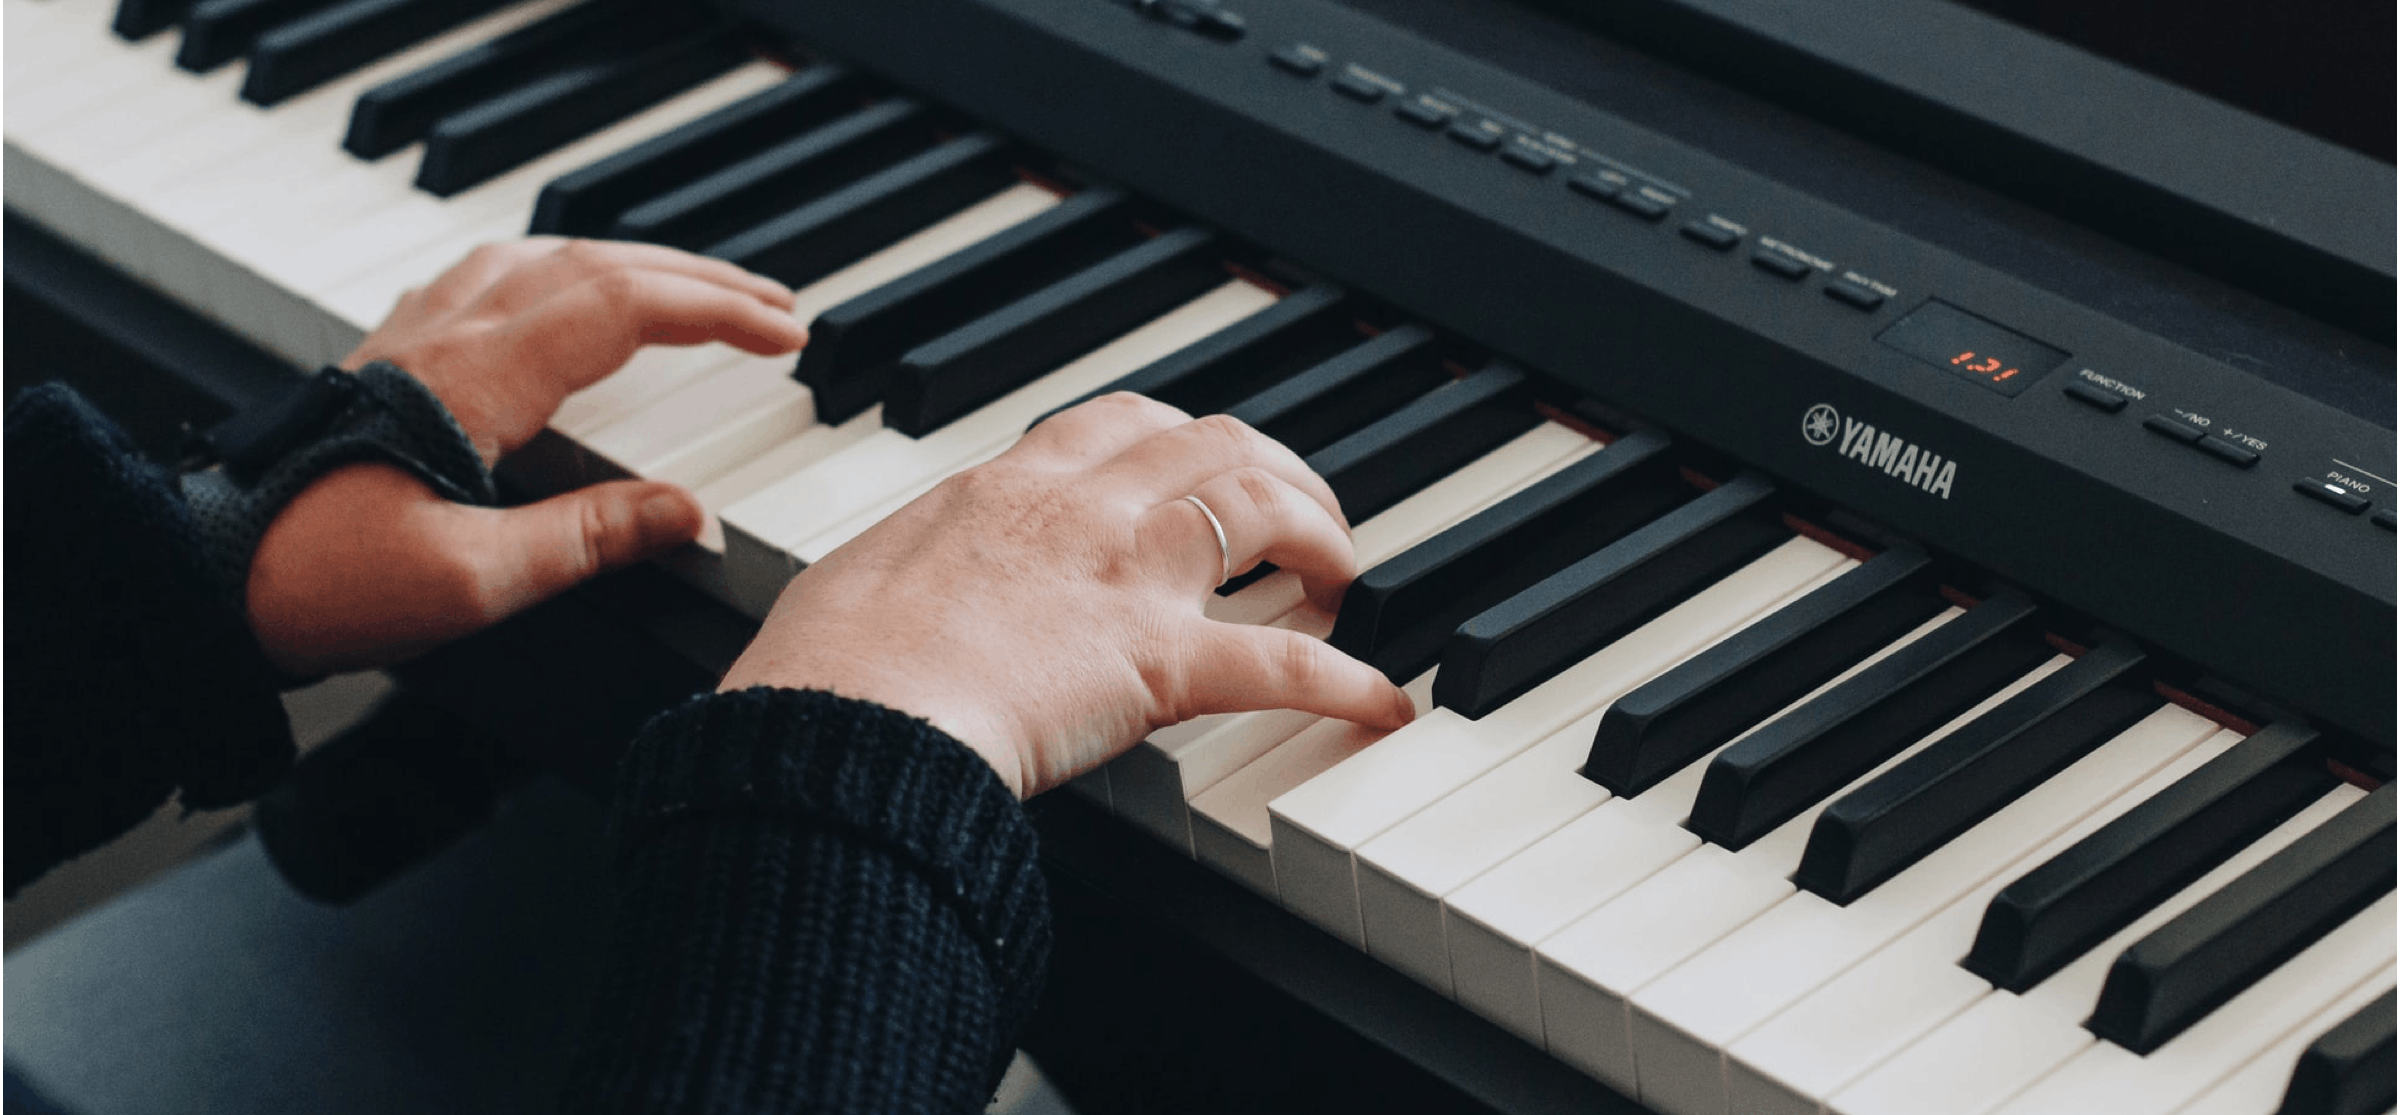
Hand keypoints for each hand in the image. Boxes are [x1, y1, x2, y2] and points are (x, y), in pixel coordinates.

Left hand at [246, 240, 811, 675]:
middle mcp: (446, 336)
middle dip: (700, 281)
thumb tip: (688, 516)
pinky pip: (489, 273)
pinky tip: (564, 287)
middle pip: (596, 265)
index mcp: (476, 379)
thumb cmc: (322, 581)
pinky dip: (558, 266)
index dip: (716, 315)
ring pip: (543, 256)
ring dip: (634, 262)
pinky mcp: (391, 356)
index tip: (782, 337)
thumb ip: (588, 540)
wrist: (202, 575)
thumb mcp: (475, 582)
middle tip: (774, 309)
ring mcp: (414, 337)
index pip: (623, 308)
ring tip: (693, 291)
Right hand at [719, 393, 1417, 797]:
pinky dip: (1346, 680)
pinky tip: (1383, 701)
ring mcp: (1124, 575)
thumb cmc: (828, 673)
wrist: (839, 722)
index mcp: (1004, 489)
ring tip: (1347, 580)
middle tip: (1305, 519)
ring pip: (1260, 506)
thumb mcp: (860, 584)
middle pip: (1214, 442)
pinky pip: (1280, 660)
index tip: (1205, 465)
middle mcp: (1077, 509)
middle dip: (1277, 469)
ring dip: (1321, 535)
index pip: (1120, 422)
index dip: (1183, 439)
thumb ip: (910, 573)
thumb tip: (892, 596)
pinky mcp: (1155, 661)